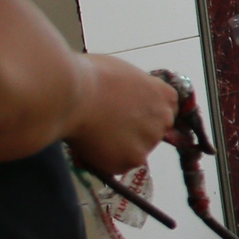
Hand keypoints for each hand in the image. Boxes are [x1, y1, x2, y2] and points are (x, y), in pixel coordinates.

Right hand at [67, 57, 179, 175]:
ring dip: (120, 147)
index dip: (145, 113)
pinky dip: (106, 159)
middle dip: (135, 131)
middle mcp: (164, 119)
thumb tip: (129, 99)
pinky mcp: (133, 159)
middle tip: (109, 126)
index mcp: (164, 95)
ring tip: (95, 133)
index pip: (166, 110)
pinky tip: (92, 144)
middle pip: (154, 132)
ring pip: (135, 150)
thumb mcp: (124, 74)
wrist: (72, 93)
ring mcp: (150, 141)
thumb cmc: (91, 76)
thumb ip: (136, 91)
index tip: (130, 115)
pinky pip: (119, 164)